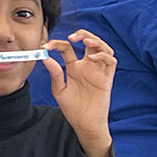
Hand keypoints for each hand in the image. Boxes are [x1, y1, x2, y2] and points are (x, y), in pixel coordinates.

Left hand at [41, 29, 115, 156]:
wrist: (84, 123)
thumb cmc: (72, 108)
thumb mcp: (59, 90)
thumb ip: (55, 74)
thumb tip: (46, 58)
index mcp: (74, 68)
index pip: (68, 49)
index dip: (57, 44)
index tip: (47, 46)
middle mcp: (87, 66)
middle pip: (89, 42)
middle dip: (82, 34)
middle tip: (72, 36)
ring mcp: (98, 71)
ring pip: (103, 48)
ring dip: (96, 41)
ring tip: (86, 42)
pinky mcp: (107, 78)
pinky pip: (111, 62)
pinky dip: (103, 56)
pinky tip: (92, 58)